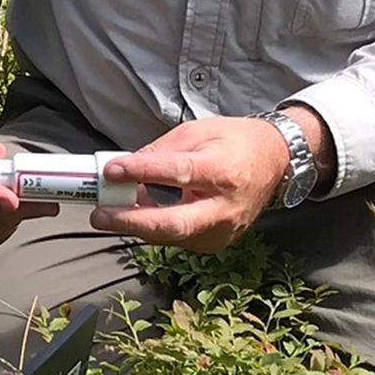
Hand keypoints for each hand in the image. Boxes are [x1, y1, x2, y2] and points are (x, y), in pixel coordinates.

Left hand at [92, 116, 292, 252]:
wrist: (274, 162)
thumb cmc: (234, 143)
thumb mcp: (196, 132)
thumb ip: (159, 152)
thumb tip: (124, 169)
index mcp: (223, 171)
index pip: (178, 174)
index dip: (142, 173)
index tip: (112, 171)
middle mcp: (225, 207)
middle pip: (174, 224)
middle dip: (131, 222)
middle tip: (100, 215)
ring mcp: (223, 230)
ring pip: (171, 235)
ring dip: (136, 224)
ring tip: (109, 209)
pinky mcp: (217, 242)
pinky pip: (177, 238)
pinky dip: (153, 227)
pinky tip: (136, 214)